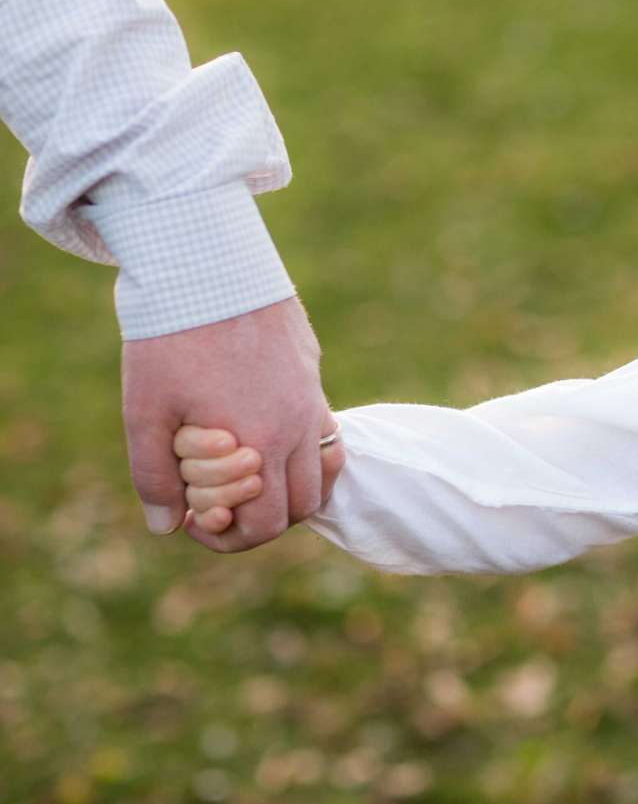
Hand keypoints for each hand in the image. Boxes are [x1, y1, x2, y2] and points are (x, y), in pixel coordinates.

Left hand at [121, 296, 338, 550]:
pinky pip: (326, 434)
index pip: (266, 525)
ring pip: (323, 473)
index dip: (228, 537)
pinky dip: (304, 454)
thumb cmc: (170, 338)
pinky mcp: (312, 375)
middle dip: (261, 521)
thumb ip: (155, 476)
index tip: (197, 520)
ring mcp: (313, 400)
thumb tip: (167, 526)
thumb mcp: (145, 411)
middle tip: (220, 506)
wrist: (206, 266)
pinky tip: (265, 439)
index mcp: (261, 443)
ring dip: (290, 490)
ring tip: (247, 479)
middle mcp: (298, 427)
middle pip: (302, 508)